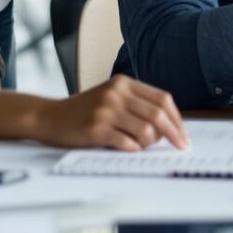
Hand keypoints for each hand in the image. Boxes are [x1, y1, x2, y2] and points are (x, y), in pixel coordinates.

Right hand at [25, 77, 188, 150]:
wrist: (49, 117)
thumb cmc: (83, 112)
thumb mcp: (111, 98)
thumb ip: (136, 105)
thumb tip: (169, 127)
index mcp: (123, 83)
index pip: (162, 98)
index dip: (177, 118)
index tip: (183, 134)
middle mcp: (115, 93)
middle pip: (158, 114)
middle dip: (174, 134)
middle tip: (181, 147)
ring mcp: (105, 110)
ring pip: (146, 130)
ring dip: (150, 144)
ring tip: (143, 147)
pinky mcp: (95, 128)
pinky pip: (126, 143)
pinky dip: (134, 149)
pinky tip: (130, 149)